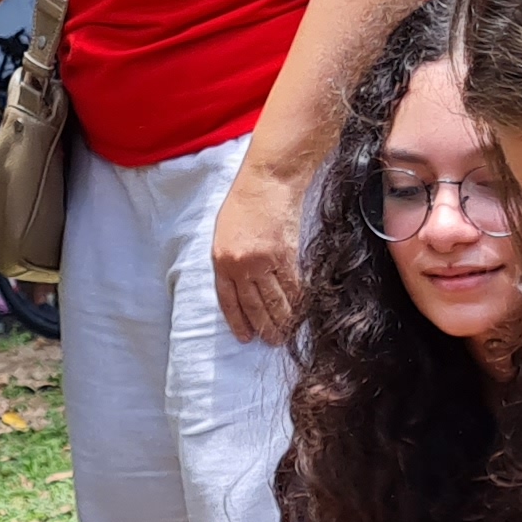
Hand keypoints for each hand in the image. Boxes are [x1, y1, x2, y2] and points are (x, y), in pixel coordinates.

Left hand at [210, 158, 308, 345]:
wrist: (267, 181)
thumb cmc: (245, 202)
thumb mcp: (225, 232)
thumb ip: (231, 260)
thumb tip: (243, 285)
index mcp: (221, 260)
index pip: (228, 300)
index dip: (238, 321)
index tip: (246, 337)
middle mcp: (240, 265)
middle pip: (253, 305)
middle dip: (264, 326)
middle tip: (273, 341)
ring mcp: (263, 261)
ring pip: (274, 300)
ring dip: (283, 320)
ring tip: (287, 333)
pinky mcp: (284, 255)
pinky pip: (292, 286)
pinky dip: (298, 301)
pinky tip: (301, 311)